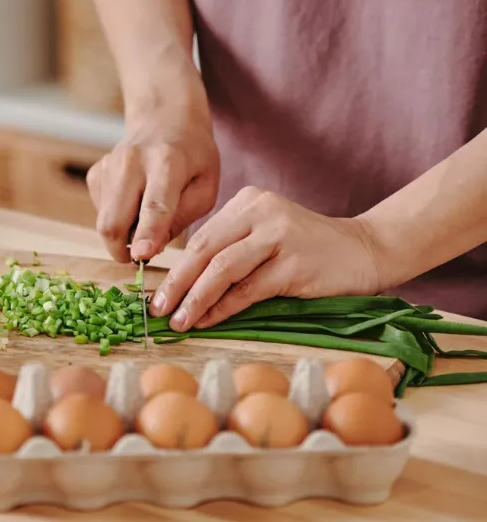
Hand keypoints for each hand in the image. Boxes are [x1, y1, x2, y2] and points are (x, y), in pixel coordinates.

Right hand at [86, 81, 220, 262]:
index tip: (141, 256)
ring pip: (105, 220)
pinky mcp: (95, 174)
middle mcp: (131, 162)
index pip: (155, 205)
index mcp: (167, 163)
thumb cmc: (193, 158)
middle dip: (121, 250)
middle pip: (114, 219)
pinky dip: (118, 217)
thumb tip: (149, 247)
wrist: (164, 120)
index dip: (147, 233)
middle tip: (141, 257)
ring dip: (123, 233)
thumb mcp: (206, 187)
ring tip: (146, 218)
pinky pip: (101, 212)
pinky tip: (134, 202)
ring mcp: (108, 166)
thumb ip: (182, 218)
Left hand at [152, 186, 387, 331]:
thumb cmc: (307, 250)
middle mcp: (262, 212)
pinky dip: (225, 307)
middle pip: (206, 250)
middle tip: (156, 309)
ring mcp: (280, 236)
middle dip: (177, 283)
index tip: (155, 293)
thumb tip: (182, 288)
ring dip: (196, 298)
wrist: (367, 249)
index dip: (175, 268)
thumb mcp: (264, 237)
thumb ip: (229, 252)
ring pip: (223, 269)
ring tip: (178, 321)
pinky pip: (250, 289)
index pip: (201, 237)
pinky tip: (208, 320)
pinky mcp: (296, 263)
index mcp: (248, 201)